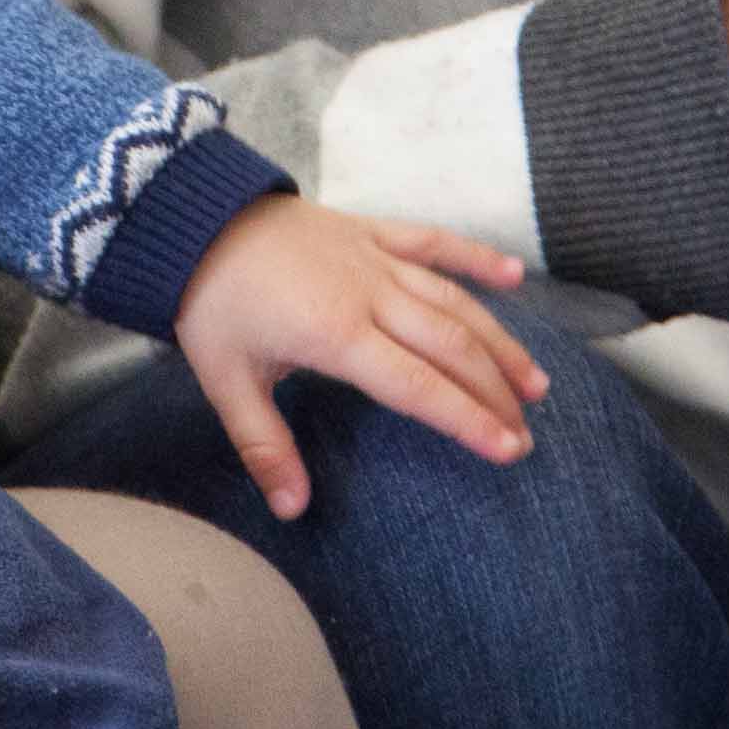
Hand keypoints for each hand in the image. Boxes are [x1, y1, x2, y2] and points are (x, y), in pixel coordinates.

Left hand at [168, 197, 544, 520]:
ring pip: (454, 300)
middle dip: (494, 392)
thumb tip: (291, 509)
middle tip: (527, 433)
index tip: (508, 448)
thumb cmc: (210, 302)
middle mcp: (369, 294)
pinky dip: (475, 255)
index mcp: (335, 335)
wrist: (193, 218)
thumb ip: (264, 446)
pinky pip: (433, 240)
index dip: (467, 418)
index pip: (418, 386)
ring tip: (535, 382)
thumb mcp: (225, 382)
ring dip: (499, 340)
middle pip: (450, 347)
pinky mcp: (371, 231)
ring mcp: (375, 258)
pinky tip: (513, 275)